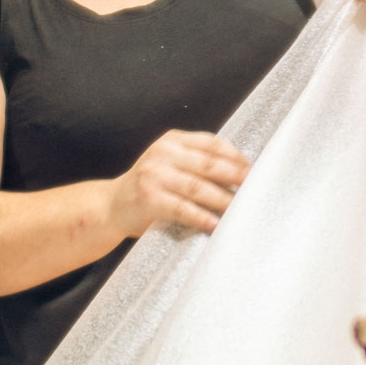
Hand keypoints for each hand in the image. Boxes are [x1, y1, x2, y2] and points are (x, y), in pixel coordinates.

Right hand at [109, 130, 250, 236]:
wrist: (111, 207)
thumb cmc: (150, 186)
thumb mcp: (170, 163)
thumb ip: (196, 161)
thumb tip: (241, 171)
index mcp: (173, 141)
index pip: (211, 143)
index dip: (235, 156)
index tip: (252, 170)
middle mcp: (163, 153)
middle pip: (208, 164)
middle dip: (235, 177)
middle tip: (254, 188)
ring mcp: (154, 175)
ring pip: (198, 187)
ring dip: (222, 199)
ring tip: (239, 208)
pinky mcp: (149, 198)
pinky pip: (182, 208)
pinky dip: (201, 217)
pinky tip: (215, 224)